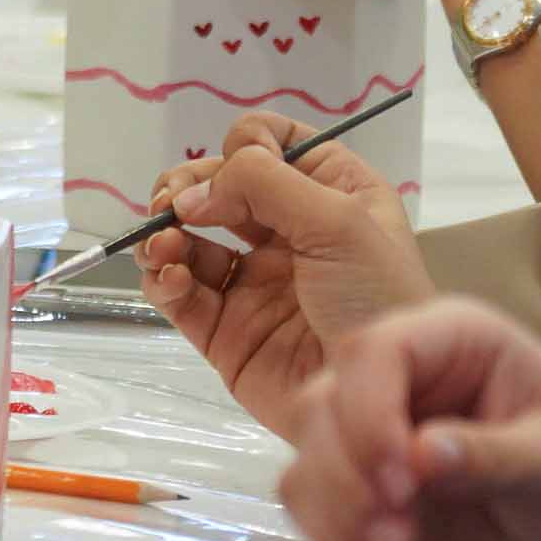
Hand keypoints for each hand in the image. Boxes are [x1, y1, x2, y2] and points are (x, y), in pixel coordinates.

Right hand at [139, 113, 436, 435]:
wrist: (378, 397)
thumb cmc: (379, 300)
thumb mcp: (339, 222)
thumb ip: (263, 186)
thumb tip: (190, 194)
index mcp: (329, 195)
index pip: (271, 143)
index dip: (245, 145)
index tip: (240, 167)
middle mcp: (287, 233)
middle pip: (216, 186)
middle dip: (187, 186)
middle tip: (172, 203)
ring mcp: (252, 283)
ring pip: (187, 238)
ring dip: (164, 232)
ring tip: (163, 245)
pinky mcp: (224, 330)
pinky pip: (178, 293)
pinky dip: (161, 279)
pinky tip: (170, 277)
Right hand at [284, 302, 540, 540]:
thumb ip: (500, 456)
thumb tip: (422, 453)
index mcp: (448, 346)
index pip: (371, 354)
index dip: (367, 414)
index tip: (402, 484)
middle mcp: (396, 393)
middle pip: (318, 416)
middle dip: (347, 489)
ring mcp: (373, 458)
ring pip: (306, 483)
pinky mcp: (366, 521)